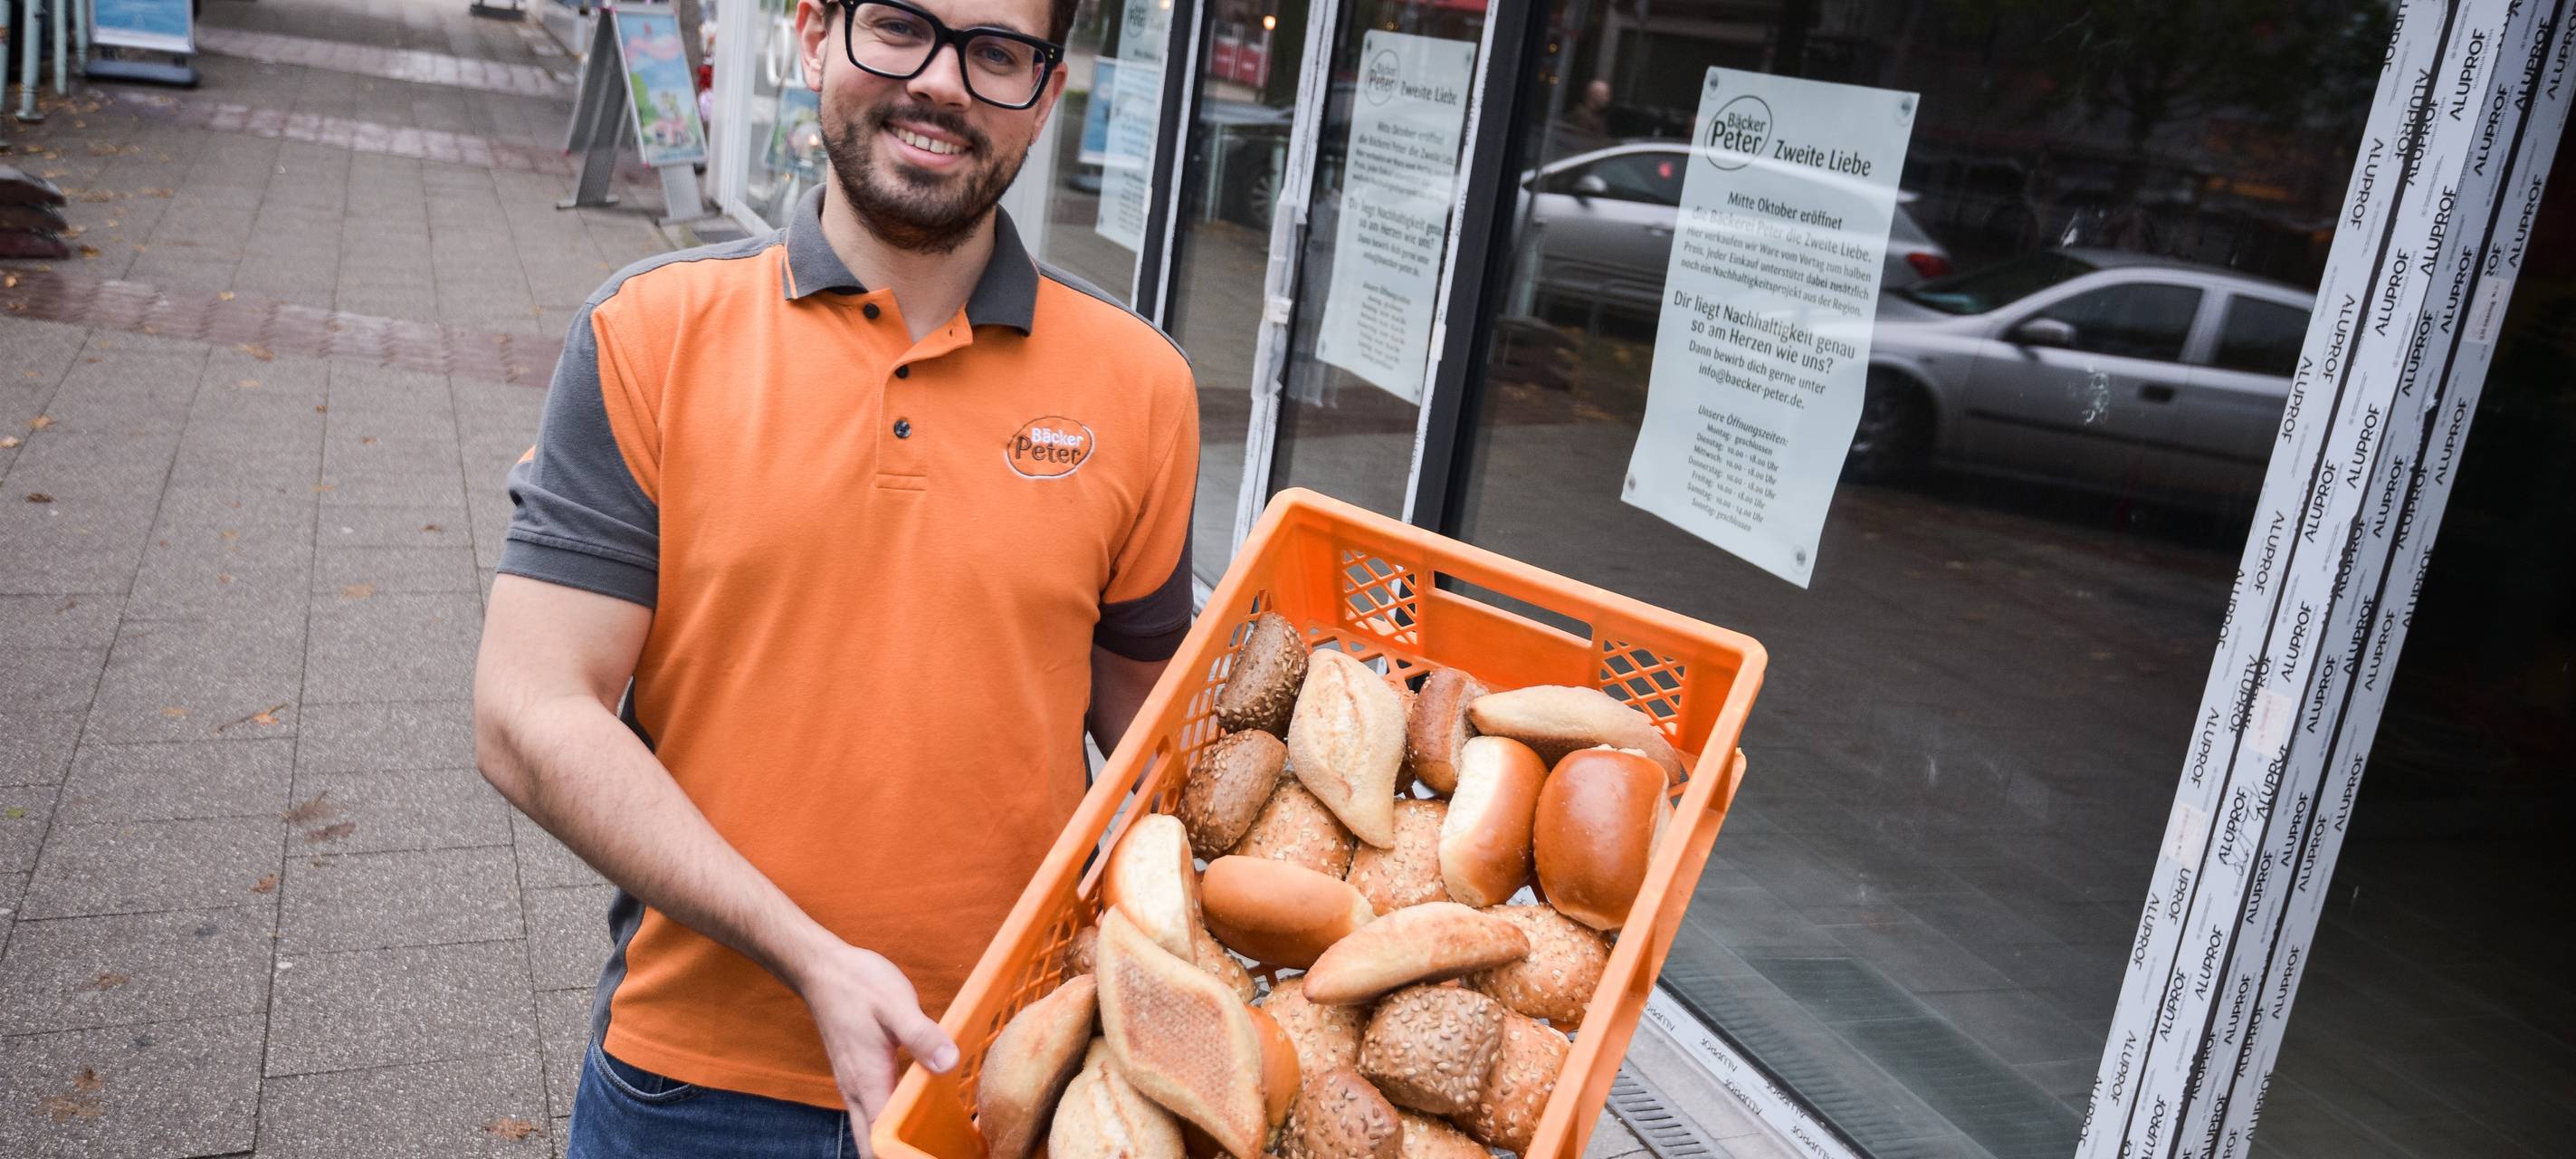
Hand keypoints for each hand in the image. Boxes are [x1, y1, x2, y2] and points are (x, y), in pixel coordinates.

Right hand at [793, 942, 958, 1158]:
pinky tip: (915, 1112)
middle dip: (896, 1155)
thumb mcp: (896, 1004)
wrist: (822, 970)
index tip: (932, 1155)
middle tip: (934, 1151)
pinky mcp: (856, 1075)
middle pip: (872, 1144)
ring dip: (893, 1141)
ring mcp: (854, 1085)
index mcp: (868, 1081)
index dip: (903, 1155)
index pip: (882, 1140)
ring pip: (870, 1130)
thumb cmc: (858, 984)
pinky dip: (890, 1121)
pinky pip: (871, 1111)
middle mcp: (857, 1091)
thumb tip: (949, 1063)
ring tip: (930, 1142)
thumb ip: (922, 1035)